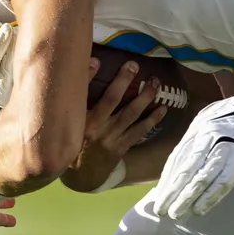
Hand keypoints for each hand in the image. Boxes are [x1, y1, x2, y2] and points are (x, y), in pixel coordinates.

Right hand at [61, 58, 167, 191]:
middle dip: (134, 86)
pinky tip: (162, 109)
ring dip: (146, 100)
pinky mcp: (122, 147)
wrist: (77, 173)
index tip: (130, 64)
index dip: (119, 81)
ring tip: (156, 85)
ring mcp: (113, 139)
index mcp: (87, 120)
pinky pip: (139, 132)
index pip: (105, 97)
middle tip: (145, 72)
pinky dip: (152, 120)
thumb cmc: (72, 139)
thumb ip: (79, 92)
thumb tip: (93, 61)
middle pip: (122, 105)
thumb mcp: (71, 119)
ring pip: (133, 117)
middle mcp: (101, 129)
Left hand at [151, 85, 233, 219]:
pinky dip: (210, 198)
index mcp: (198, 129)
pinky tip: (200, 209)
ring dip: (187, 199)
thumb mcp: (207, 118)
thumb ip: (195, 139)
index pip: (178, 158)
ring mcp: (224, 151)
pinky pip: (222, 183)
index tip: (159, 194)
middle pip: (186, 170)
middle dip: (172, 192)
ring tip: (176, 214)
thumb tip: (181, 163)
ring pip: (201, 179)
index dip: (167, 178)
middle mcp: (208, 140)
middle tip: (161, 209)